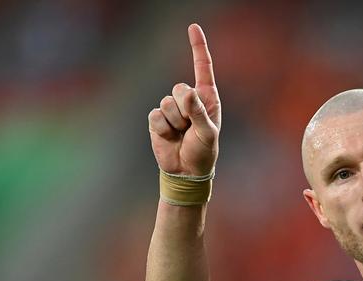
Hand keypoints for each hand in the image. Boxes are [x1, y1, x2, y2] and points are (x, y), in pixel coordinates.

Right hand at [148, 23, 220, 176]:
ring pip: (166, 103)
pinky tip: (170, 138)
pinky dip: (163, 129)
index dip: (198, 47)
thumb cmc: (203, 152)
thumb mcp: (208, 133)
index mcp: (207, 98)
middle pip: (179, 87)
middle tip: (191, 128)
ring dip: (175, 122)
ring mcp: (172, 109)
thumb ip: (198, 112)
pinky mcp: (157, 119)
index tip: (193, 27)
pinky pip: (155, 116)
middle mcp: (189, 100)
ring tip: (181, 134)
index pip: (202, 68)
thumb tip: (186, 91)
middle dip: (185, 109)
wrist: (186, 171)